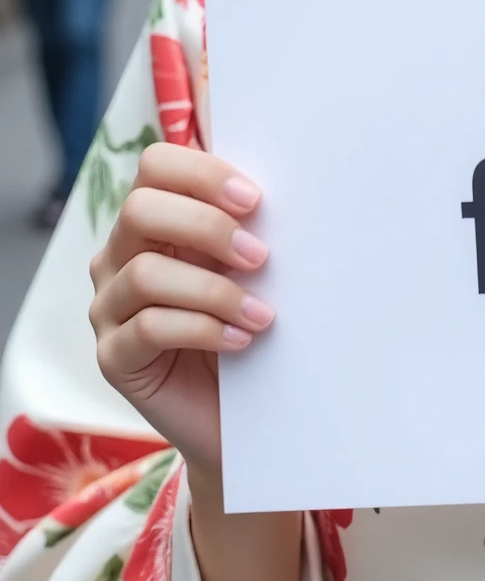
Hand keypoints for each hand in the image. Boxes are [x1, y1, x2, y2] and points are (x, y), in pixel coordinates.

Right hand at [89, 145, 274, 475]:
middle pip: (140, 210)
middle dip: (206, 227)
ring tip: (262, 313)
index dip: (202, 173)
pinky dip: (203, 329)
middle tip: (260, 256)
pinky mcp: (113, 358)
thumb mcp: (249, 268)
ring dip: (215, 290)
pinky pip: (147, 328)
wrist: (243, 415)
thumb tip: (279, 189)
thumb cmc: (250, 325)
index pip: (155, 166)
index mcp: (154, 222)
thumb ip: (247, 226)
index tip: (255, 200)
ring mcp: (109, 308)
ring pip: (145, 274)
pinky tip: (241, 341)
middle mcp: (119, 257)